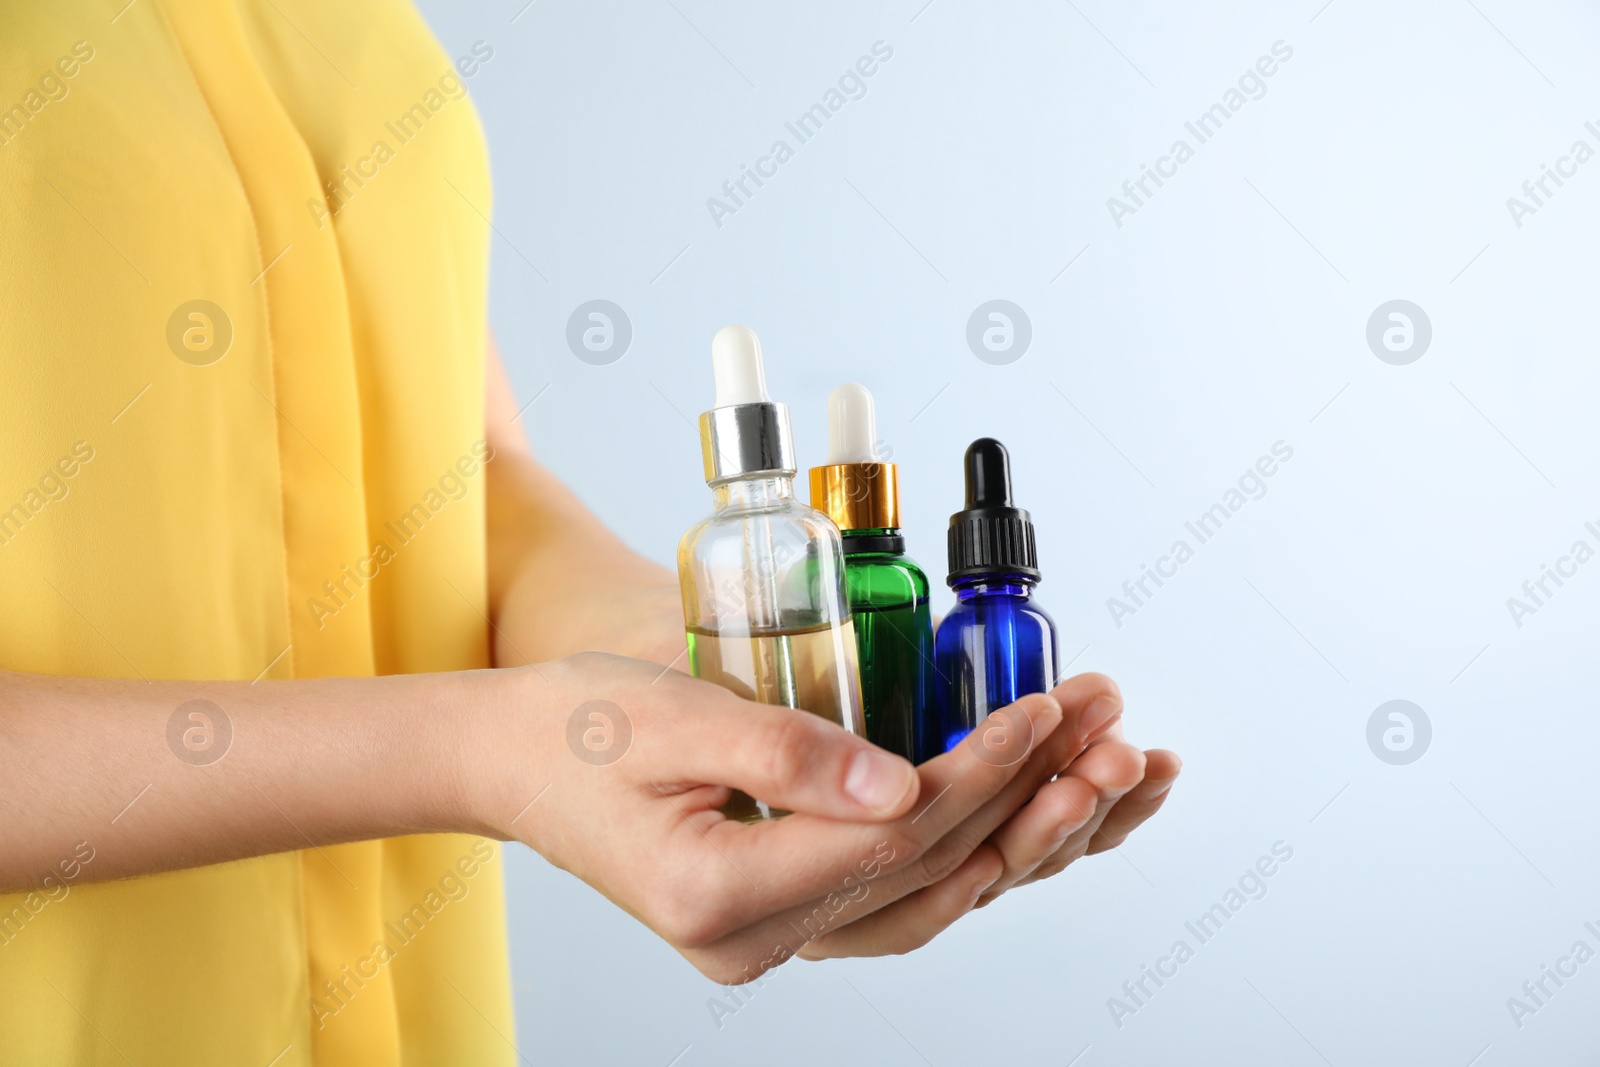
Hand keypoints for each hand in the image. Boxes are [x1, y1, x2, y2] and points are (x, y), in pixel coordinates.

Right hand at [469, 652, 1126, 982]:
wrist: (513, 759)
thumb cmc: (578, 724)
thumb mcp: (671, 715)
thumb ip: (783, 750)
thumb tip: (903, 784)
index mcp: (716, 897)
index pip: (888, 841)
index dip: (979, 774)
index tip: (1043, 708)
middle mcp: (752, 941)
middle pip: (927, 877)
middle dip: (1027, 800)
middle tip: (1105, 734)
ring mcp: (772, 939)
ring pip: (931, 900)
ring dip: (1024, 835)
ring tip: (1103, 775)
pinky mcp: (788, 913)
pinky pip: (903, 895)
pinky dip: (977, 852)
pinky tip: (1035, 812)